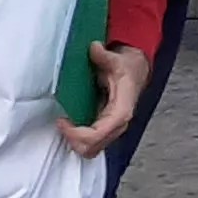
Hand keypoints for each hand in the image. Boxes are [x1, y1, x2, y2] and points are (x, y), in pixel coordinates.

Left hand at [56, 40, 150, 155]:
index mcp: (121, 110)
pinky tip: (70, 125)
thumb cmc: (128, 67)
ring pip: (91, 150)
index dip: (77, 133)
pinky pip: (91, 144)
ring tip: (64, 124)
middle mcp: (118, 124)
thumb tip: (94, 48)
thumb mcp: (117, 59)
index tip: (62, 121)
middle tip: (61, 122)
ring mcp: (113, 129)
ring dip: (74, 141)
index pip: (98, 134)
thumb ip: (104, 56)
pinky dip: (78, 139)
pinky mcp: (106, 128)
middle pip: (92, 148)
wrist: (137, 69)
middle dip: (73, 139)